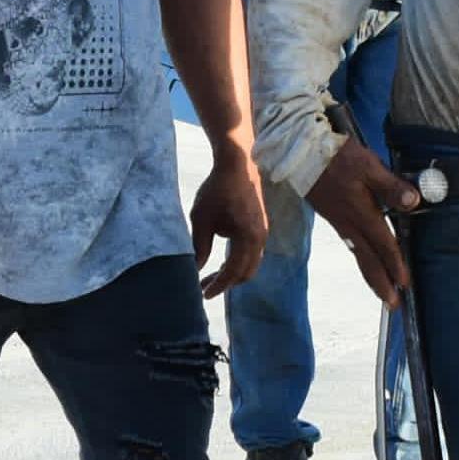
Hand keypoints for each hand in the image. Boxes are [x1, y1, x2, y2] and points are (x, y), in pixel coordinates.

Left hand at [189, 148, 270, 297]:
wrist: (237, 164)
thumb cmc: (217, 189)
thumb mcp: (201, 219)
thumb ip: (200, 247)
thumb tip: (195, 269)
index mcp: (248, 238)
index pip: (233, 272)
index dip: (218, 286)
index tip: (203, 295)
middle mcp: (261, 238)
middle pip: (246, 273)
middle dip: (226, 284)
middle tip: (204, 289)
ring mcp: (263, 233)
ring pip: (251, 264)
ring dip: (232, 274)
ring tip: (211, 277)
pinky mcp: (261, 227)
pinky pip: (252, 253)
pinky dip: (238, 262)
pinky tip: (221, 262)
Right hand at [306, 137, 422, 303]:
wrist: (301, 153)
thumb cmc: (337, 157)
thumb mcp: (368, 165)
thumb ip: (390, 186)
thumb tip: (413, 202)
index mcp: (362, 214)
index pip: (384, 245)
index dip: (396, 265)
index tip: (404, 285)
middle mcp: (350, 224)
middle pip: (368, 261)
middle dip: (381, 284)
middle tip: (392, 305)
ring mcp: (339, 223)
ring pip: (358, 255)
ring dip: (372, 275)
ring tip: (382, 291)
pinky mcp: (333, 217)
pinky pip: (351, 246)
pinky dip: (362, 258)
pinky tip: (366, 259)